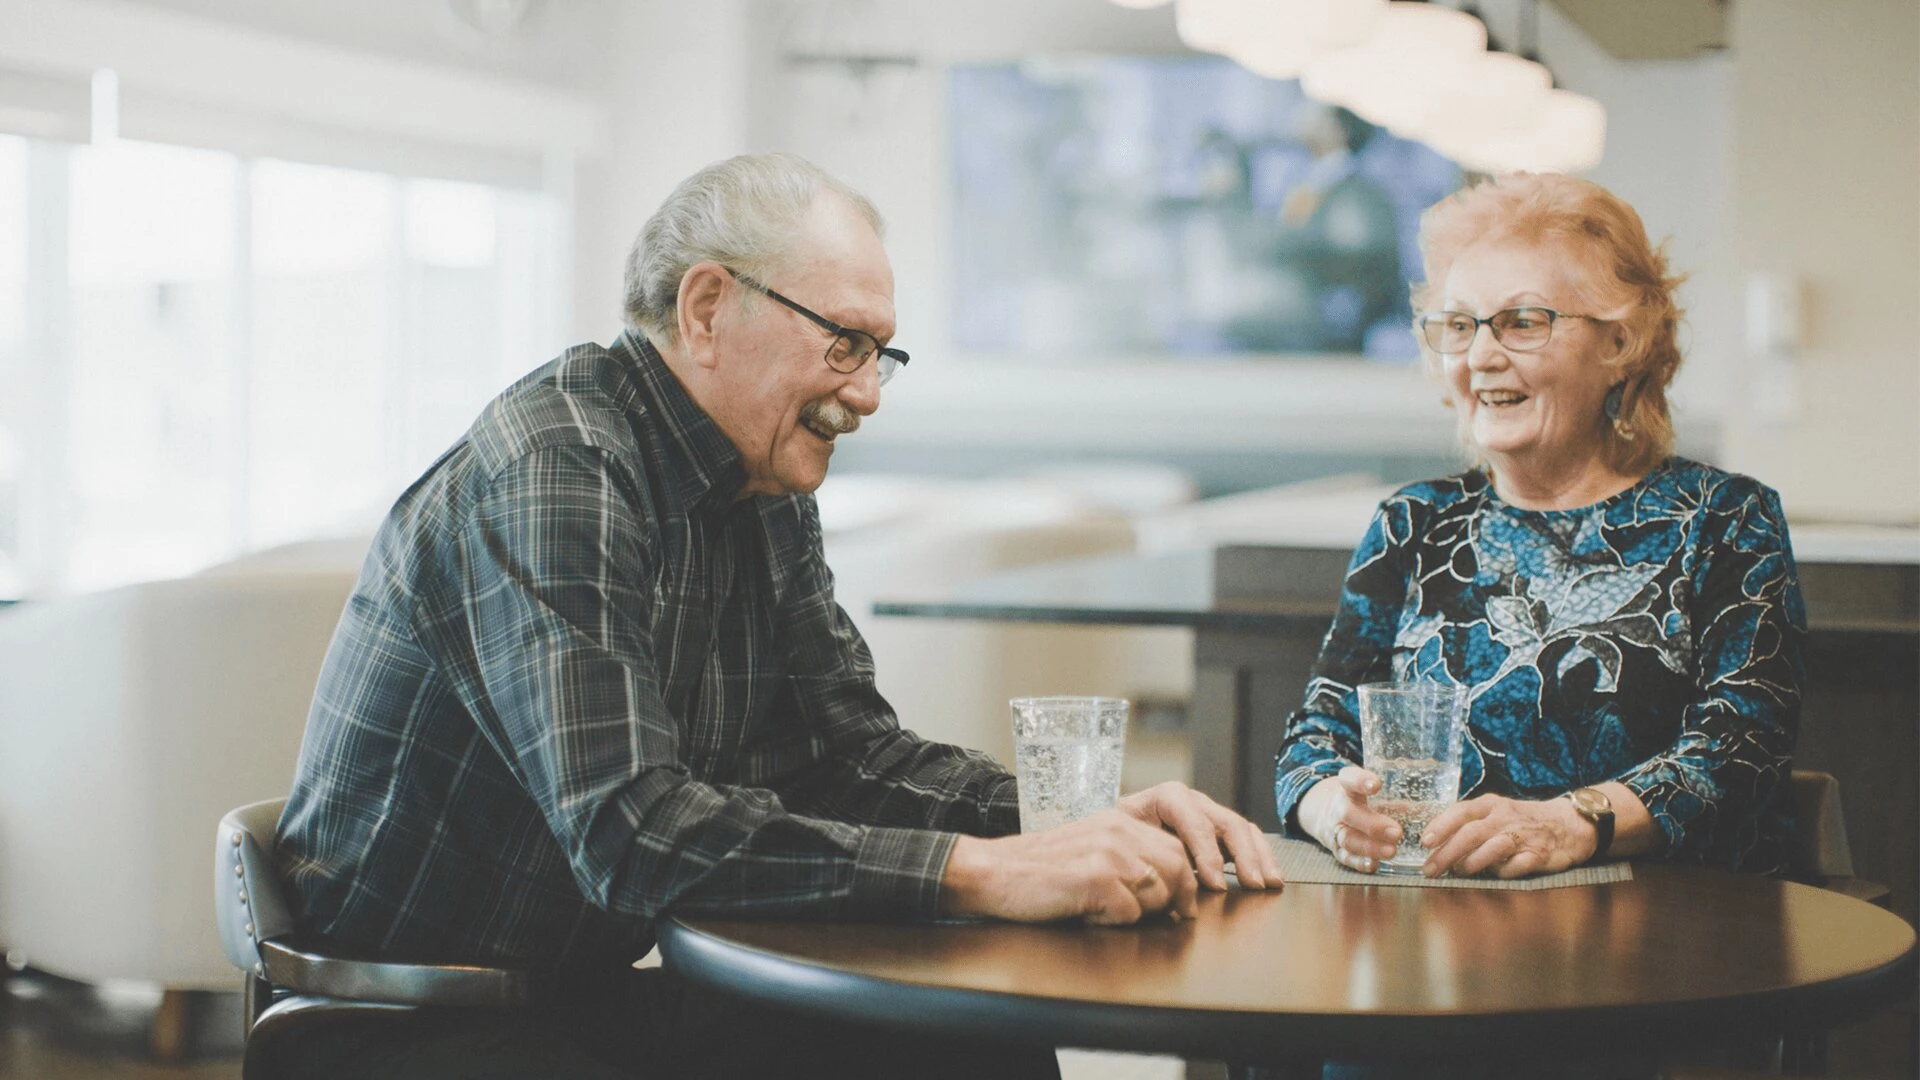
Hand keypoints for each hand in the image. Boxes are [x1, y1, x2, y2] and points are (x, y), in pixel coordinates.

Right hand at [939, 809, 1200, 924]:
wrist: (993, 871)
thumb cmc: (1038, 869)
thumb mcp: (1089, 848)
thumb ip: (1126, 856)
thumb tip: (1168, 885)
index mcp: (1118, 821)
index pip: (1176, 848)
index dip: (1185, 881)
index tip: (1181, 905)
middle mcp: (1118, 832)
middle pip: (1177, 869)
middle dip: (1174, 900)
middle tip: (1158, 918)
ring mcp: (1109, 854)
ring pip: (1158, 895)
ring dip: (1138, 913)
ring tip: (1105, 910)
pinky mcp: (1096, 879)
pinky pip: (1129, 914)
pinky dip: (1111, 923)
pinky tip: (1086, 914)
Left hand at [1113, 781, 1282, 891]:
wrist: (1116, 830)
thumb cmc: (1117, 835)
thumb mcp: (1123, 838)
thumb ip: (1146, 853)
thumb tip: (1172, 882)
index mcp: (1168, 797)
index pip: (1194, 821)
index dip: (1207, 853)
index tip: (1215, 885)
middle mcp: (1193, 801)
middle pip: (1226, 822)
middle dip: (1242, 855)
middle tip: (1251, 884)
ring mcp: (1209, 813)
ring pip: (1243, 829)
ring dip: (1259, 857)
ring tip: (1268, 883)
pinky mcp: (1219, 829)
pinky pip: (1249, 837)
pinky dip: (1262, 856)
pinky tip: (1272, 877)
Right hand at [1297, 766, 1402, 873]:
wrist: (1327, 816)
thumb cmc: (1359, 803)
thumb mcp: (1371, 796)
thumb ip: (1396, 800)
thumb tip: (1428, 808)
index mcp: (1348, 789)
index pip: (1349, 779)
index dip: (1360, 781)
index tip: (1377, 785)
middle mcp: (1338, 808)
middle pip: (1349, 813)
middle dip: (1373, 824)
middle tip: (1397, 831)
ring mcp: (1336, 830)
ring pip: (1348, 838)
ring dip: (1370, 846)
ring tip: (1391, 851)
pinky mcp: (1337, 850)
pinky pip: (1345, 857)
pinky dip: (1359, 862)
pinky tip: (1373, 864)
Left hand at [1419, 794, 1595, 877]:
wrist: (1569, 823)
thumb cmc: (1521, 820)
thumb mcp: (1495, 812)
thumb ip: (1468, 823)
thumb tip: (1436, 844)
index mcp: (1490, 805)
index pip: (1460, 811)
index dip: (1441, 826)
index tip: (1424, 842)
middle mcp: (1504, 818)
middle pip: (1471, 833)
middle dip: (1447, 853)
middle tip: (1430, 869)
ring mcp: (1522, 836)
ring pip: (1492, 848)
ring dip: (1472, 863)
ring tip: (1458, 872)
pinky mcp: (1539, 854)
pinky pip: (1517, 866)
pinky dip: (1503, 873)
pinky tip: (1494, 876)